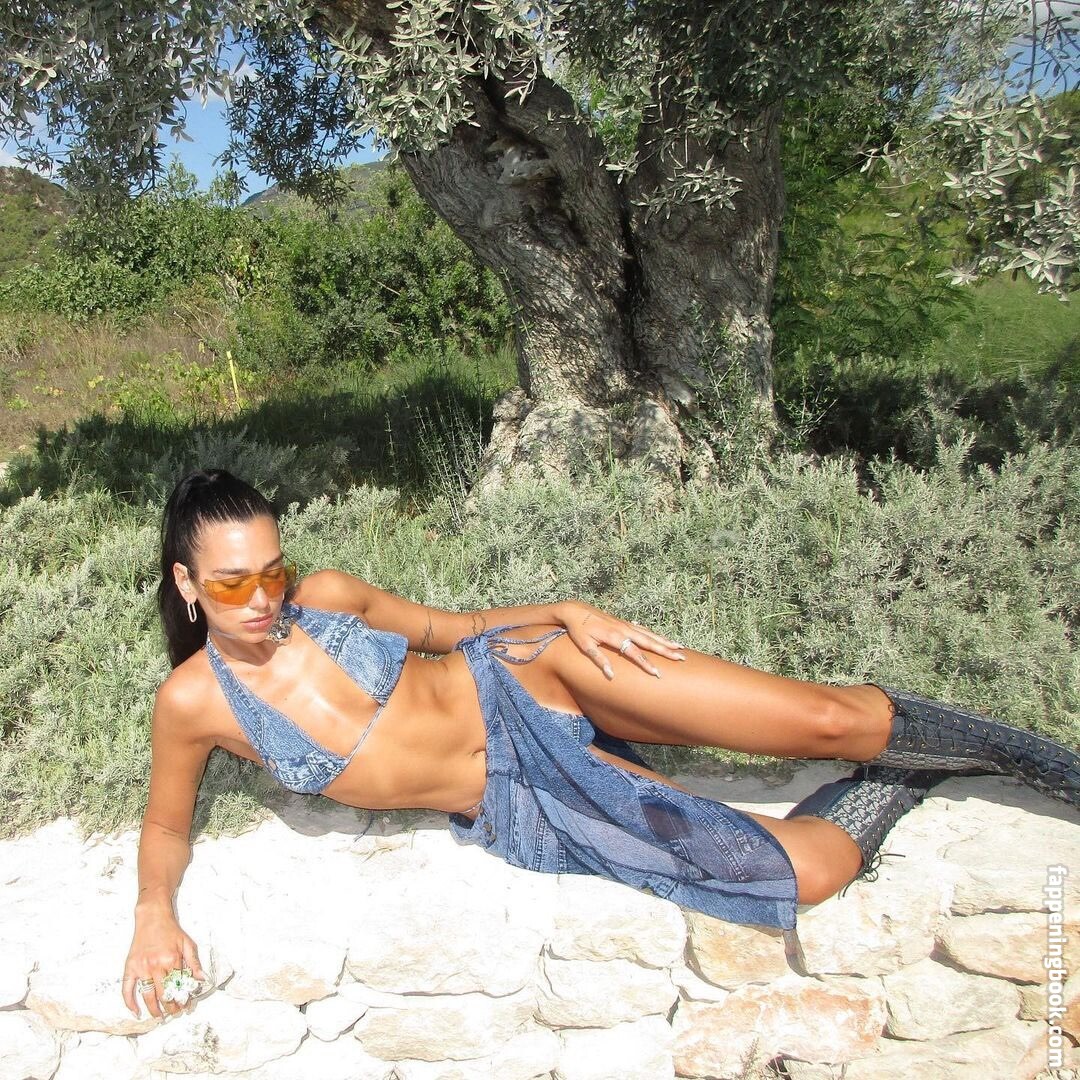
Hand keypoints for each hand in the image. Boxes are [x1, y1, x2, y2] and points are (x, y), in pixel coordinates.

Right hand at [122, 914, 206, 1020]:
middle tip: (175, 1012)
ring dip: (154, 1009)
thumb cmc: (171, 931)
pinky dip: (130, 1003)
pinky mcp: (130, 967)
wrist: (152, 917)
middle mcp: (155, 965)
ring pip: (148, 995)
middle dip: (171, 1007)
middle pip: (164, 994)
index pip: (178, 986)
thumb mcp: (187, 943)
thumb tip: (201, 980)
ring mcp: (141, 968)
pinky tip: (137, 1012)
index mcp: (171, 960)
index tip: (186, 1005)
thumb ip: (194, 963)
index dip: (183, 998)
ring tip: (160, 1017)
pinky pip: (127, 989)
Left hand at [554, 600, 685, 679]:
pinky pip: (644, 629)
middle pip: (649, 642)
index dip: (646, 664)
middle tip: (681, 657)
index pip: (634, 653)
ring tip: (680, 646)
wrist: (576, 610)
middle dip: (666, 650)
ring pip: (649, 634)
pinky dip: (655, 634)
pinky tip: (663, 638)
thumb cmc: (579, 630)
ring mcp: (626, 625)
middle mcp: (624, 629)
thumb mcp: (585, 646)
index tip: (657, 673)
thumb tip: (611, 675)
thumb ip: (599, 660)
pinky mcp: (625, 622)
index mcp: (614, 636)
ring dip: (665, 641)